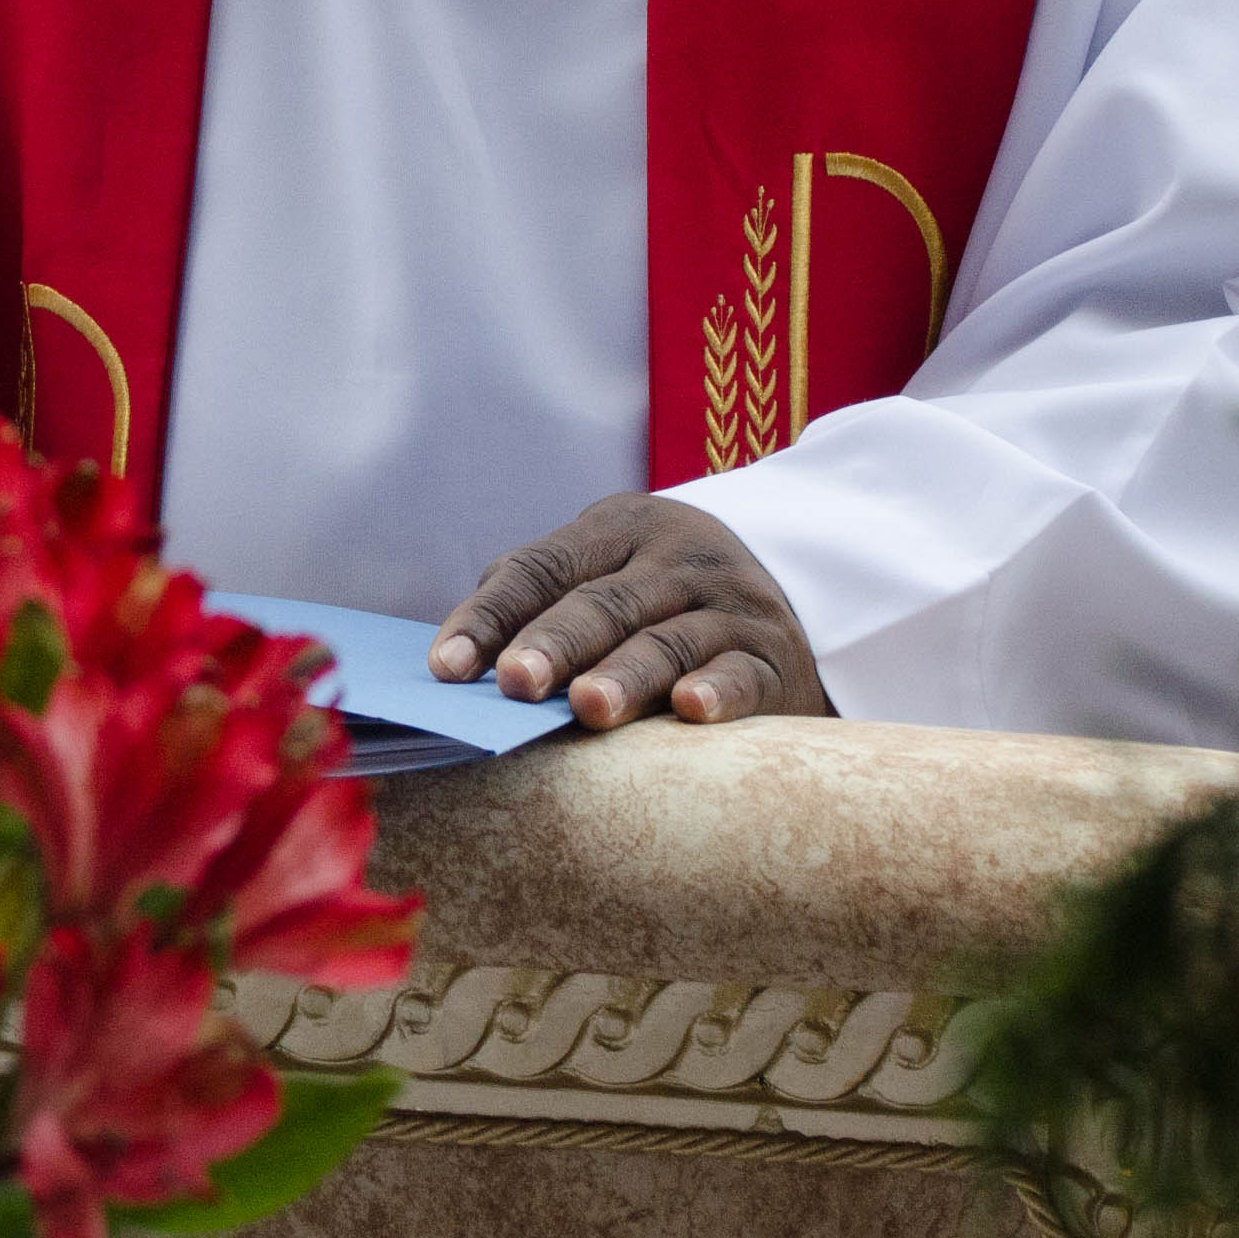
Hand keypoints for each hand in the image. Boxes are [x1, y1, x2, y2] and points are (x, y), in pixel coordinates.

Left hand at [431, 490, 832, 730]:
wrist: (792, 595)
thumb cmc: (660, 596)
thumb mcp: (606, 571)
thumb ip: (537, 600)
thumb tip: (453, 656)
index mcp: (618, 529)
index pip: (541, 568)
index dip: (490, 616)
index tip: (446, 668)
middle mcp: (676, 558)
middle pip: (603, 603)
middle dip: (555, 644)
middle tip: (514, 683)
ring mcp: (730, 603)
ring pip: (668, 639)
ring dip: (626, 674)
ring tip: (588, 706)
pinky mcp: (773, 655)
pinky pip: (742, 671)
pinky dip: (717, 689)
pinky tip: (689, 709)